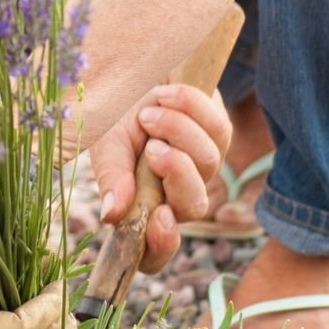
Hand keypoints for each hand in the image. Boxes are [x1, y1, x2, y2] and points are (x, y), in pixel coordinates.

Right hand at [89, 81, 232, 275]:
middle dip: (177, 174)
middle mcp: (178, 195)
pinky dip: (190, 108)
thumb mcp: (108, 146)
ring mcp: (203, 167)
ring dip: (177, 132)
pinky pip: (218, 129)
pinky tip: (165, 95)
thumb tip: (110, 214)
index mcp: (145, 208)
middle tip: (151, 147)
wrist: (138, 76)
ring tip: (149, 112)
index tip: (158, 216)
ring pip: (207, 163)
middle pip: (194, 206)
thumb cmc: (119, 120)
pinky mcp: (220, 136)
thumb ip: (112, 178)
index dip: (161, 245)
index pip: (156, 251)